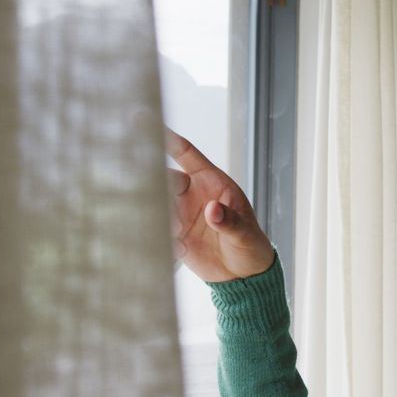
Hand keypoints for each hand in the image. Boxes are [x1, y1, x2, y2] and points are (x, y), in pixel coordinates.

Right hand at [167, 128, 274, 281]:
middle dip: (159, 186)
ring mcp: (179, 214)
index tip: (147, 120)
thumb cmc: (250, 245)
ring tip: (179, 232)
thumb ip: (230, 222)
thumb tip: (212, 210)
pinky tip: (179, 248)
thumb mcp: (245, 234)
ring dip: (160, 215)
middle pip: (165, 178)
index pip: (187, 154)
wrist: (243, 275)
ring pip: (157, 203)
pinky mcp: (171, 236)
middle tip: (165, 205)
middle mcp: (192, 194)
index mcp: (212, 183)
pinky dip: (157, 235)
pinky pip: (156, 228)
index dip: (169, 139)